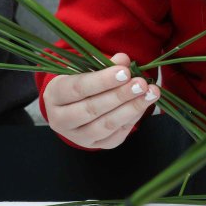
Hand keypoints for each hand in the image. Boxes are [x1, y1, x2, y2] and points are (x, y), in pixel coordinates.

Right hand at [43, 53, 159, 148]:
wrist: (75, 106)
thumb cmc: (82, 81)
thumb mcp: (87, 68)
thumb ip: (104, 64)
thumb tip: (123, 60)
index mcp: (55, 95)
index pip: (78, 88)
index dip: (103, 81)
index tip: (125, 72)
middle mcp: (60, 119)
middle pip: (92, 109)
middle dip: (120, 95)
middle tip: (141, 83)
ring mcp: (77, 136)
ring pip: (105, 125)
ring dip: (131, 109)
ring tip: (150, 93)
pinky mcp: (95, 145)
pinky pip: (116, 135)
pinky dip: (132, 119)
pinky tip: (144, 105)